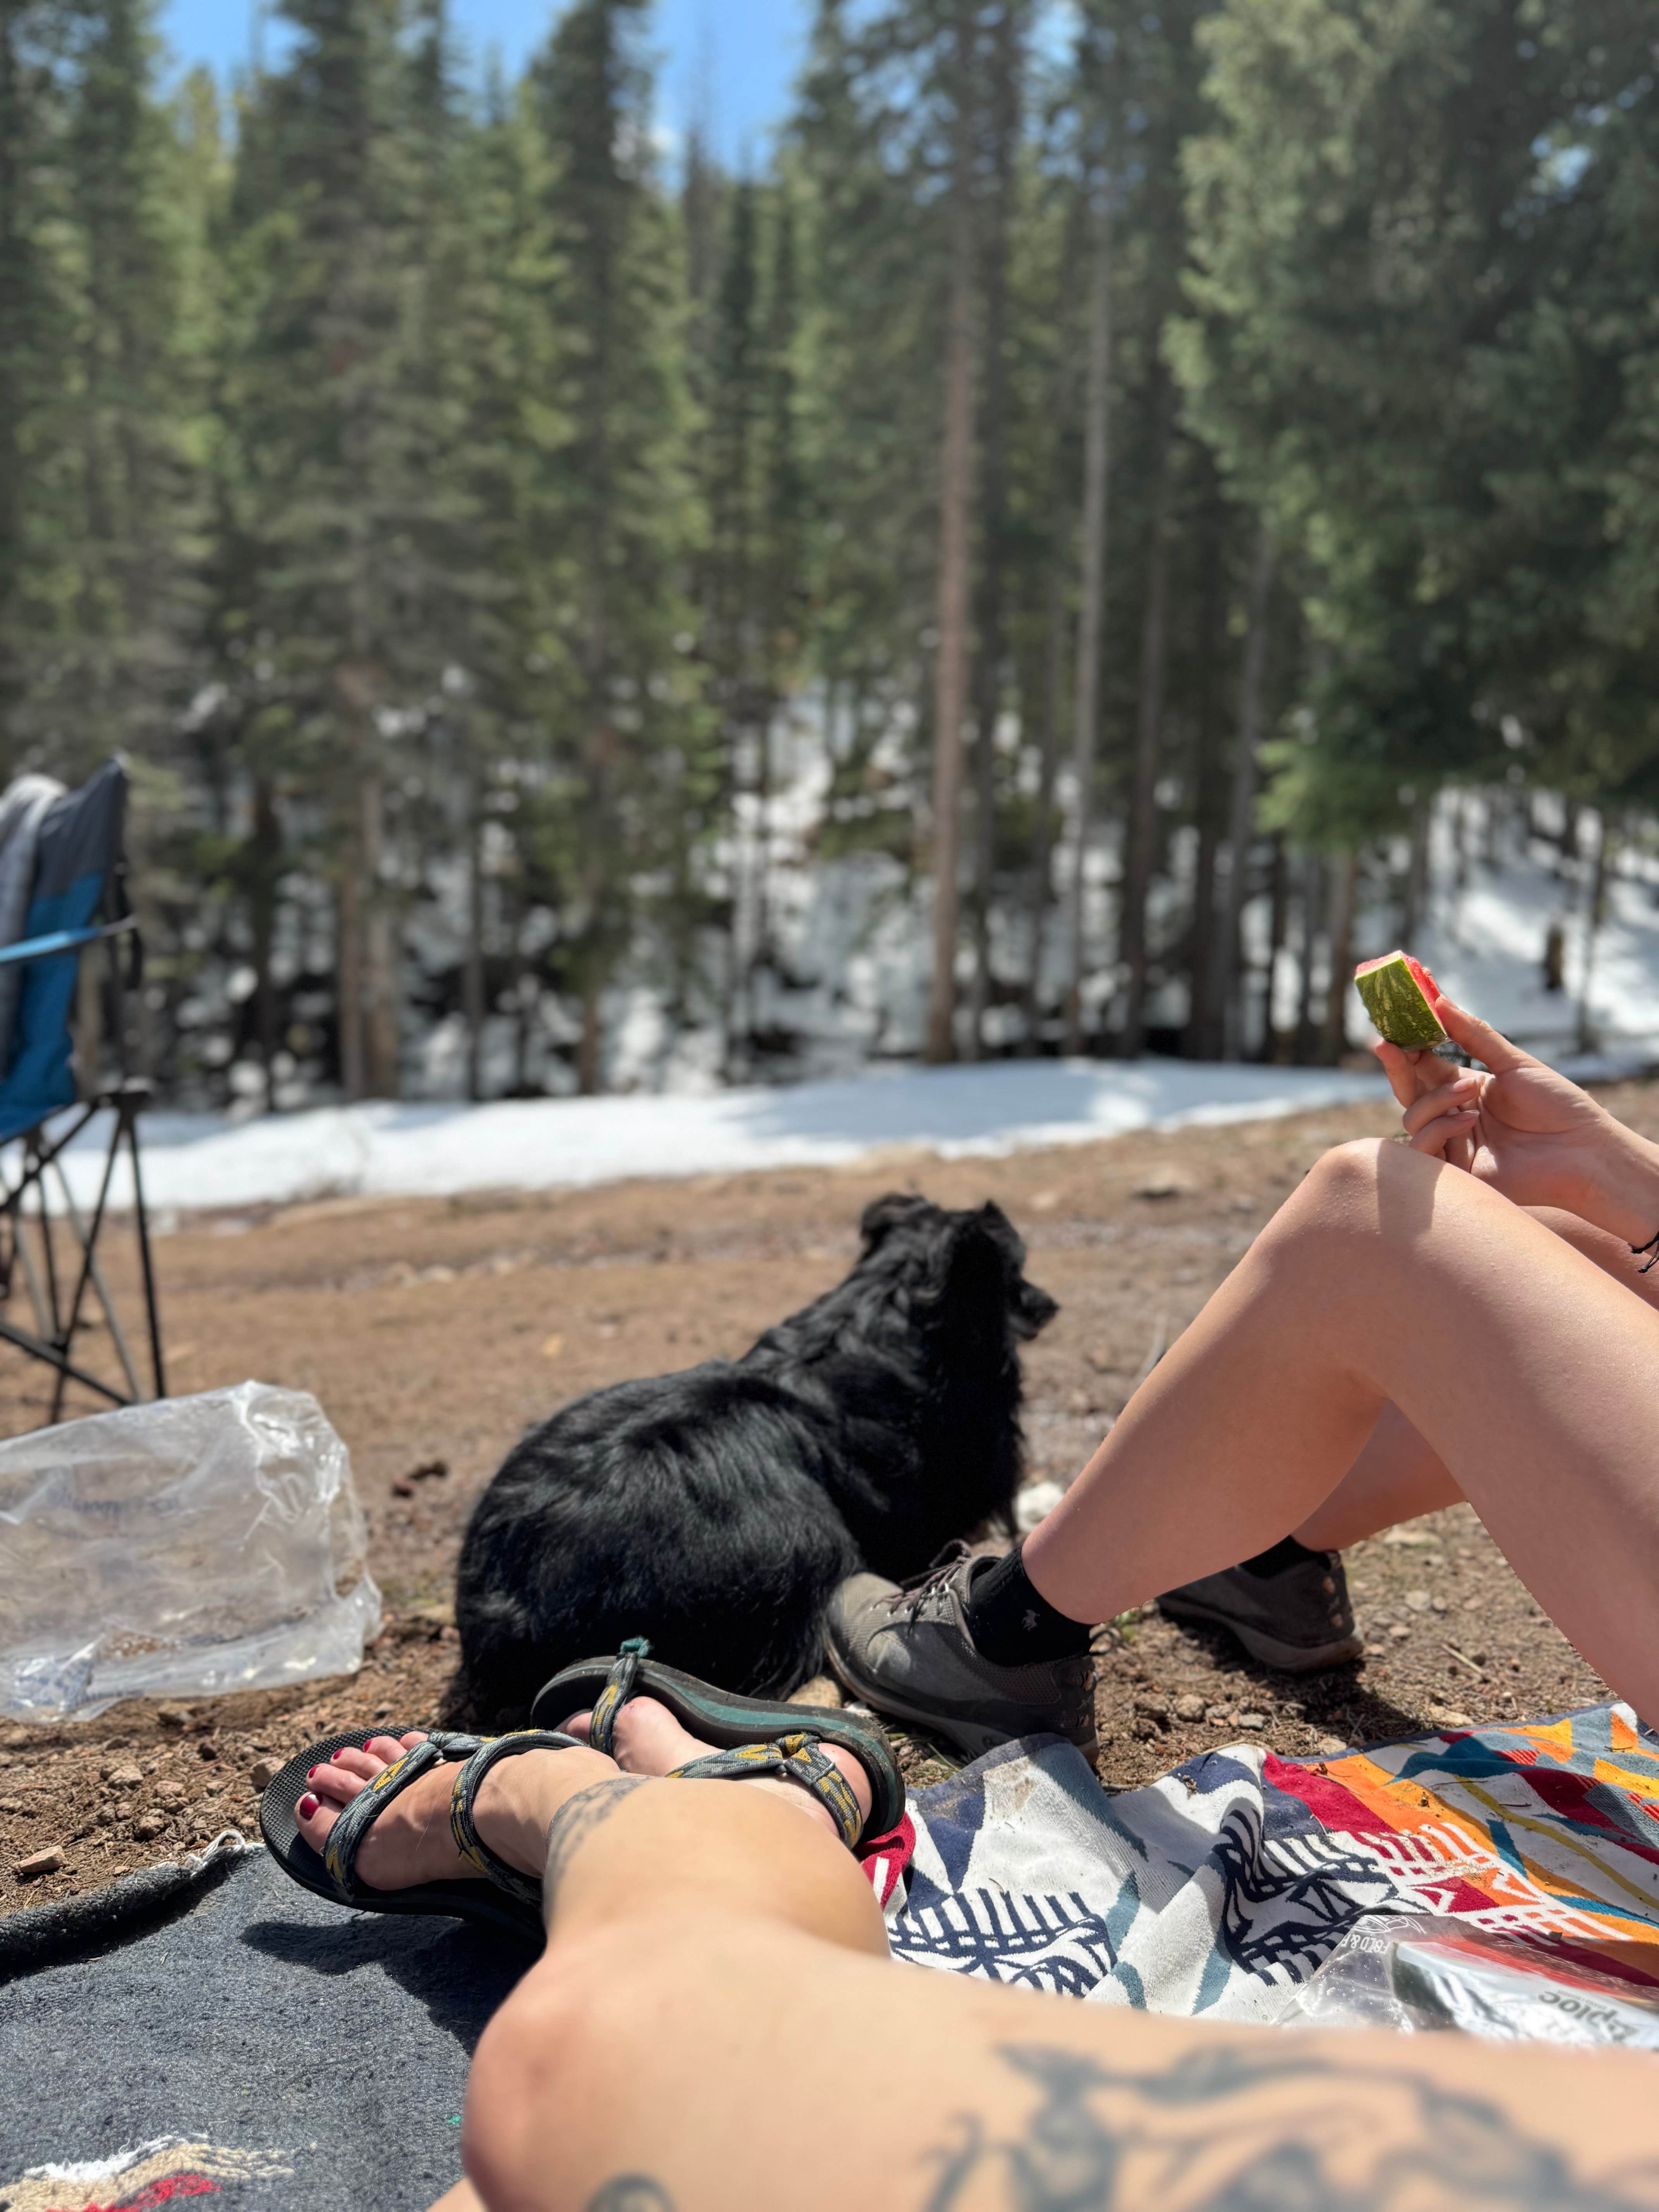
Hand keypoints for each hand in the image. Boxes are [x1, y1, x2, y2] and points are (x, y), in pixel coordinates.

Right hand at [1374, 998, 1644, 1227]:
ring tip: (1472, 1090)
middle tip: (1386, 1044)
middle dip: (1396, 1067)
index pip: (1424, 1067)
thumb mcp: (1513, 1063)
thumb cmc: (1557, 1105)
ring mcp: (1453, 1145)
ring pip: (1412, 1118)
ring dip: (1437, 1099)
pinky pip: (1422, 1148)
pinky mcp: (1455, 1174)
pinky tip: (1470, 1121)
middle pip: (1408, 1092)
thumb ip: (1474, 1034)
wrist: (1582, 1149)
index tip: (1391, 1030)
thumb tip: (1439, 1000)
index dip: (1405, 1048)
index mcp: (1466, 1090)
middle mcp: (1453, 1117)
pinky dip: (1440, 1129)